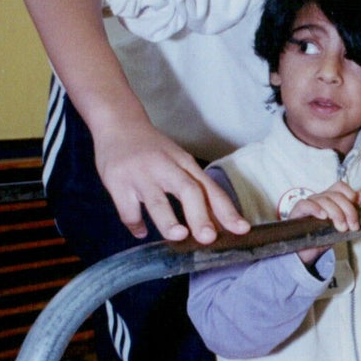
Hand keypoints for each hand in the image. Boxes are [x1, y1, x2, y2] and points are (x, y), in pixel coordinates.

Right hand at [94, 119, 249, 243]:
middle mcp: (166, 168)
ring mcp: (141, 175)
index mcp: (185, 164)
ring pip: (156, 201)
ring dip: (168, 220)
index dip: (227, 210)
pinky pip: (128, 209)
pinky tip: (141, 232)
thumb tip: (217, 225)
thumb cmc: (154, 149)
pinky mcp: (118, 182)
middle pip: (188, 191)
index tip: (241, 229)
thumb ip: (195, 191)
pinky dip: (135, 224)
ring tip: (179, 235)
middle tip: (208, 238)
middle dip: (200, 215)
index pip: (210, 189)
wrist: (118, 123)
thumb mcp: (178, 162)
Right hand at [290, 182, 360, 263]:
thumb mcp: (341, 224)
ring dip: (336, 213)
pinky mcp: (298, 212)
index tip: (358, 207)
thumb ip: (350, 211)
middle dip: (348, 210)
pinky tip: (323, 216)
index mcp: (330, 199)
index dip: (350, 193)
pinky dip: (315, 208)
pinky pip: (305, 204)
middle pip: (336, 195)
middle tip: (352, 226)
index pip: (340, 187)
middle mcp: (319, 198)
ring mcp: (308, 204)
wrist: (307, 251)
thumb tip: (360, 196)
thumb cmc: (323, 236)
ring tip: (341, 227)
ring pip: (324, 199)